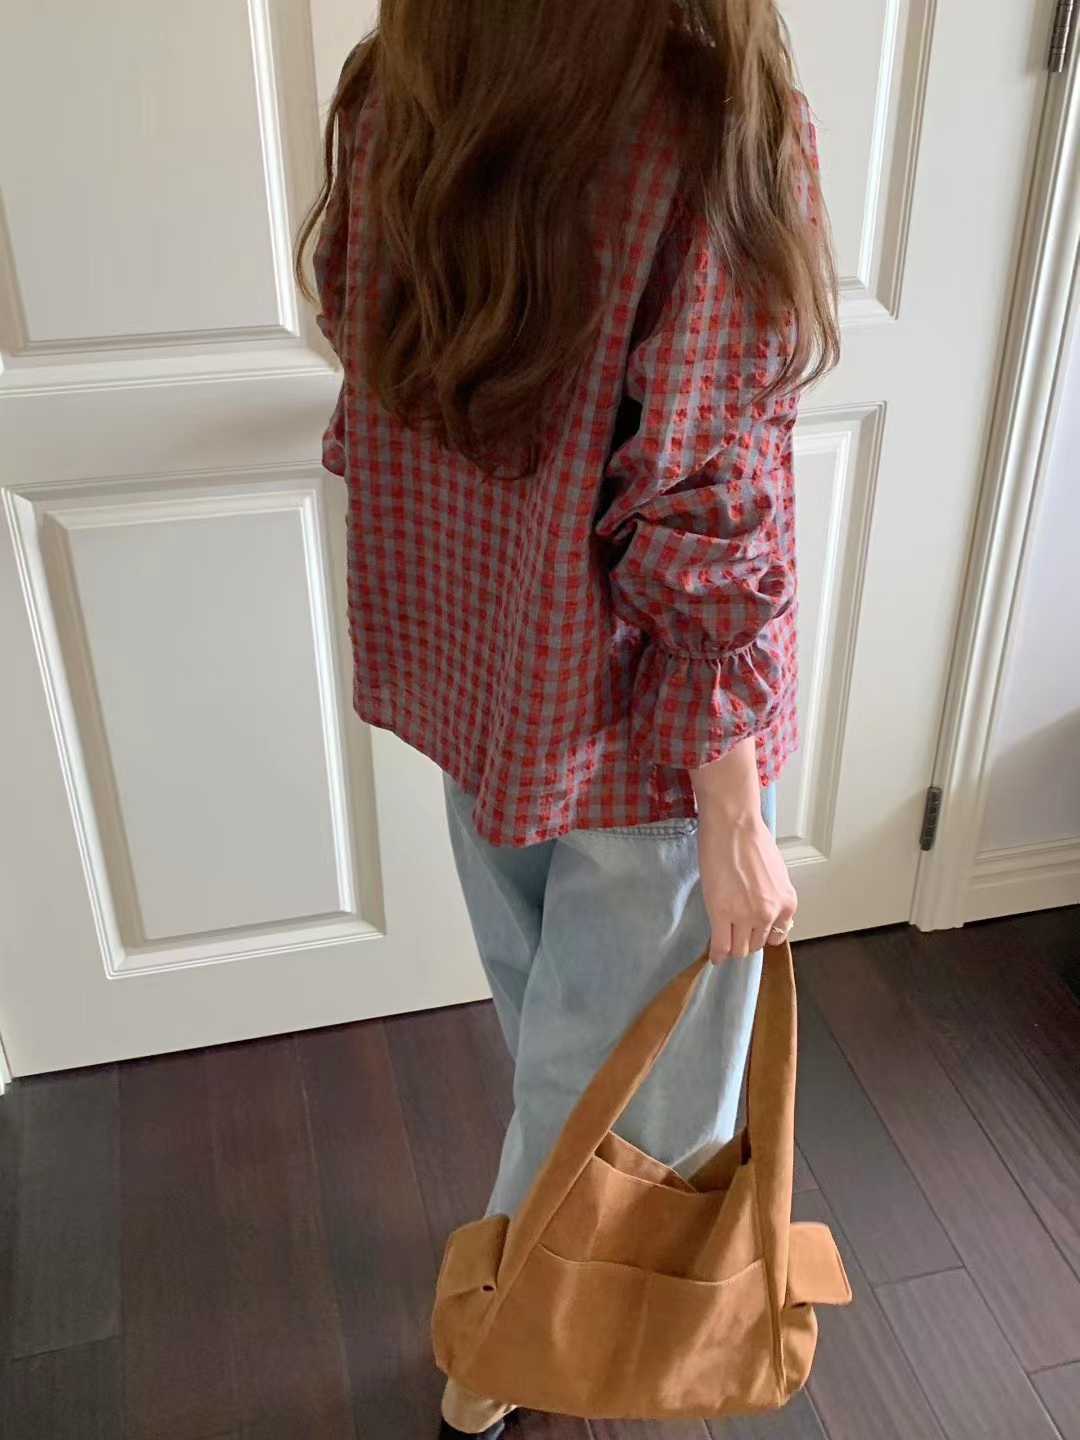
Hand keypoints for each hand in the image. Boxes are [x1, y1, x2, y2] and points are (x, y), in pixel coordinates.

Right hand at [688, 736, 796, 961]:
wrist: (733, 826)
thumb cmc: (753, 839)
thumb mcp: (775, 872)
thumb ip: (773, 895)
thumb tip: (764, 907)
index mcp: (787, 903)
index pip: (776, 936)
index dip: (762, 935)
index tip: (752, 933)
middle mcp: (770, 914)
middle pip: (757, 944)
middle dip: (746, 940)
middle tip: (734, 934)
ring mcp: (745, 917)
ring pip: (739, 949)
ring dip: (732, 947)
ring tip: (723, 942)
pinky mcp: (721, 914)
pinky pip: (721, 946)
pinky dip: (718, 954)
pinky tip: (714, 956)